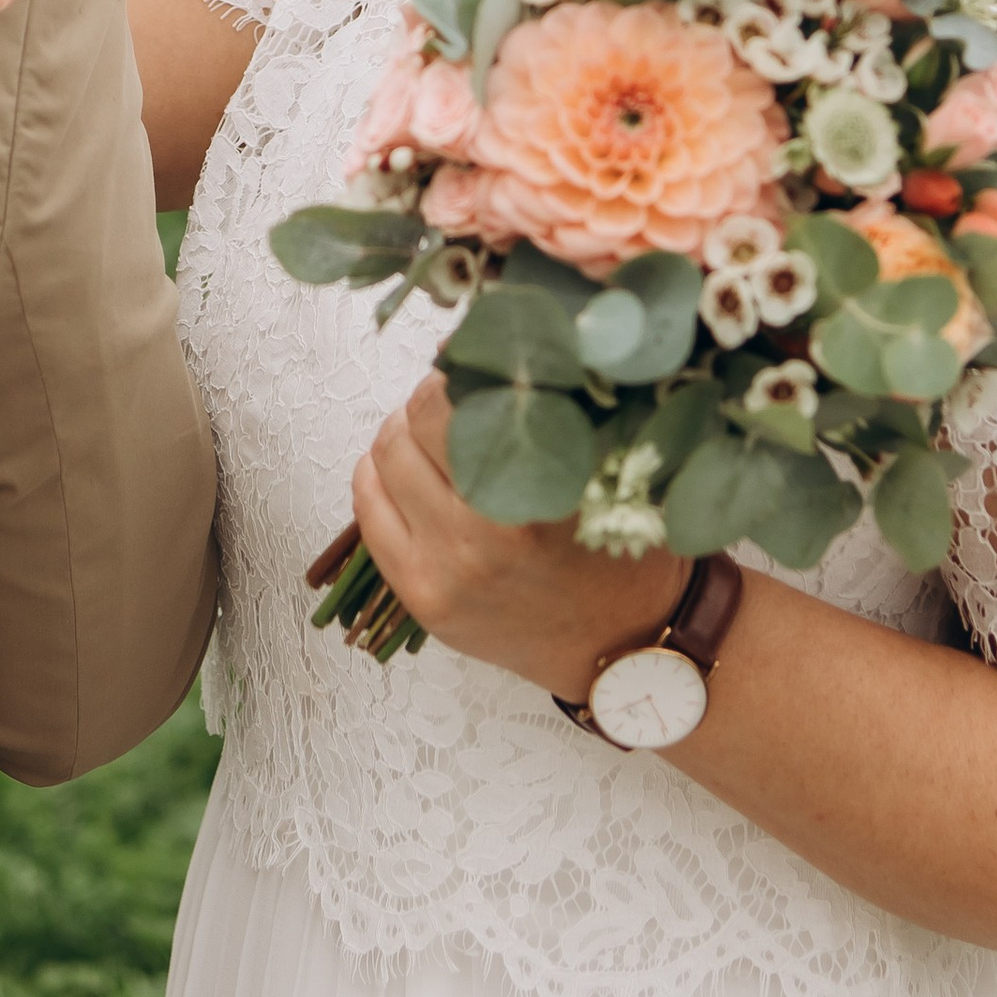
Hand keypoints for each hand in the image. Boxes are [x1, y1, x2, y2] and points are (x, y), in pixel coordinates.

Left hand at [352, 379, 685, 702]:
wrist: (626, 645)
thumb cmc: (621, 548)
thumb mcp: (603, 470)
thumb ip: (550, 414)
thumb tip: (485, 351)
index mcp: (531, 495)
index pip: (449, 403)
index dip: (454, 376)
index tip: (471, 370)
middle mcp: (481, 536)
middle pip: (409, 429)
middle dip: (425, 405)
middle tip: (451, 403)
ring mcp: (444, 572)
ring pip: (381, 464)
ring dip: (400, 439)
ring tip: (430, 439)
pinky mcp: (423, 599)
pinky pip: (369, 516)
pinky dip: (376, 481)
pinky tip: (404, 474)